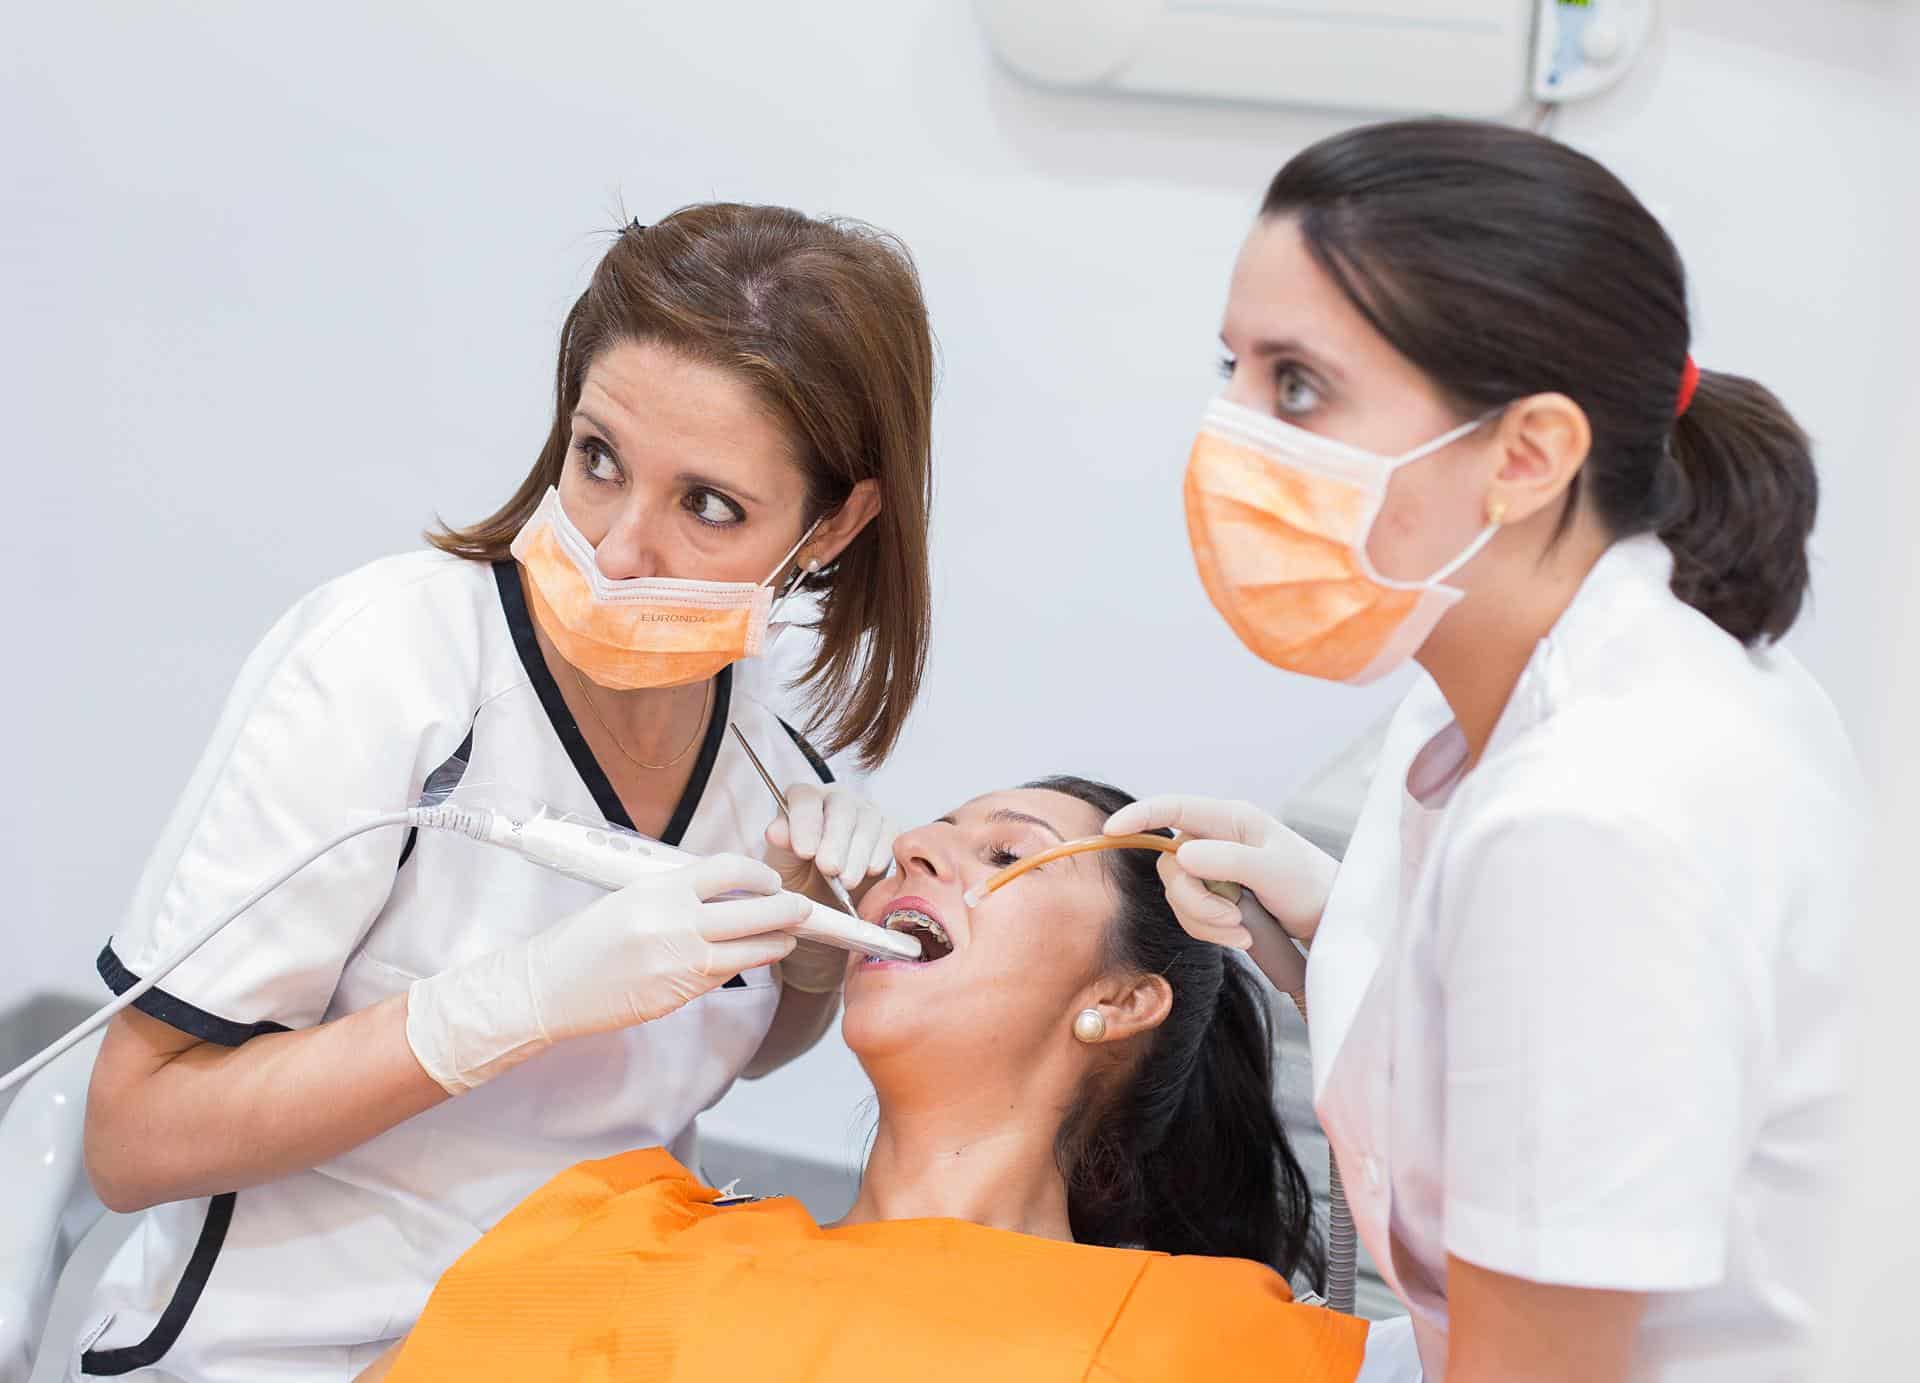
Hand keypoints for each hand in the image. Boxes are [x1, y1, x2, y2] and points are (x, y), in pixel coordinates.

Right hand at [406, 854, 807, 1092]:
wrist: (551, 986)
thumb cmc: (585, 939)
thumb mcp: (629, 897)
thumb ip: (676, 893)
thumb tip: (723, 889)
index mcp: (659, 889)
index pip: (728, 870)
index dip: (759, 873)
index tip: (770, 879)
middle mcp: (675, 923)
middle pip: (754, 911)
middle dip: (788, 910)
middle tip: (805, 908)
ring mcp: (680, 962)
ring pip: (749, 948)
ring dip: (777, 942)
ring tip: (791, 936)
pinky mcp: (679, 994)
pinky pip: (725, 974)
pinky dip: (746, 963)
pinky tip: (757, 957)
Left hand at [763, 782, 895, 898]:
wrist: (825, 899)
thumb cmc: (800, 876)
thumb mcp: (781, 864)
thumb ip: (780, 845)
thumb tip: (776, 831)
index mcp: (804, 799)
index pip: (805, 798)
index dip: (805, 823)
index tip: (804, 852)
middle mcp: (836, 798)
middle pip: (841, 806)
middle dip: (835, 840)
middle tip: (829, 868)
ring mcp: (864, 811)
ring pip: (868, 821)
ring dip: (857, 853)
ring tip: (846, 881)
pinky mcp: (887, 829)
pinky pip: (890, 834)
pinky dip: (880, 854)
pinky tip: (869, 871)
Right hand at [1103, 796, 1336, 951]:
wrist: (1332, 920)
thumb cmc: (1313, 885)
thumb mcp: (1275, 871)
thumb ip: (1229, 860)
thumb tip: (1181, 855)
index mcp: (1230, 819)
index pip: (1174, 809)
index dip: (1140, 816)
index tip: (1112, 830)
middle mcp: (1216, 840)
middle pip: (1170, 866)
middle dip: (1194, 901)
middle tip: (1231, 920)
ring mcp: (1214, 869)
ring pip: (1178, 895)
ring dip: (1205, 921)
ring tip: (1243, 931)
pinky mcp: (1216, 896)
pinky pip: (1190, 915)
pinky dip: (1211, 931)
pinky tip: (1242, 937)